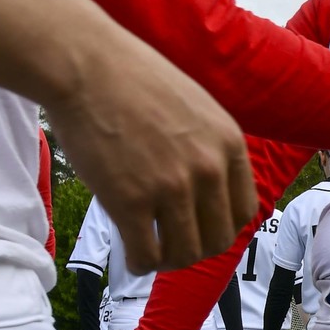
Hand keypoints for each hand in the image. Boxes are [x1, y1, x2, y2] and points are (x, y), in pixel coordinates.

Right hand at [47, 44, 257, 273]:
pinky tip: (133, 257)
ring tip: (152, 252)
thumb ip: (210, 146)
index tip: (202, 229)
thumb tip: (209, 187)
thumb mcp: (196, 106)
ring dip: (169, 261)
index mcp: (228, 144)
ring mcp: (171, 187)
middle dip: (196, 249)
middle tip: (174, 245)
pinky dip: (141, 264)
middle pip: (218, 239)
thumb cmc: (132, 79)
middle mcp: (208, 169)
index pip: (244, 211)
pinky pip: (146, 256)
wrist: (85, 65)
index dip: (222, 228)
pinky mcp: (130, 202)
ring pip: (185, 254)